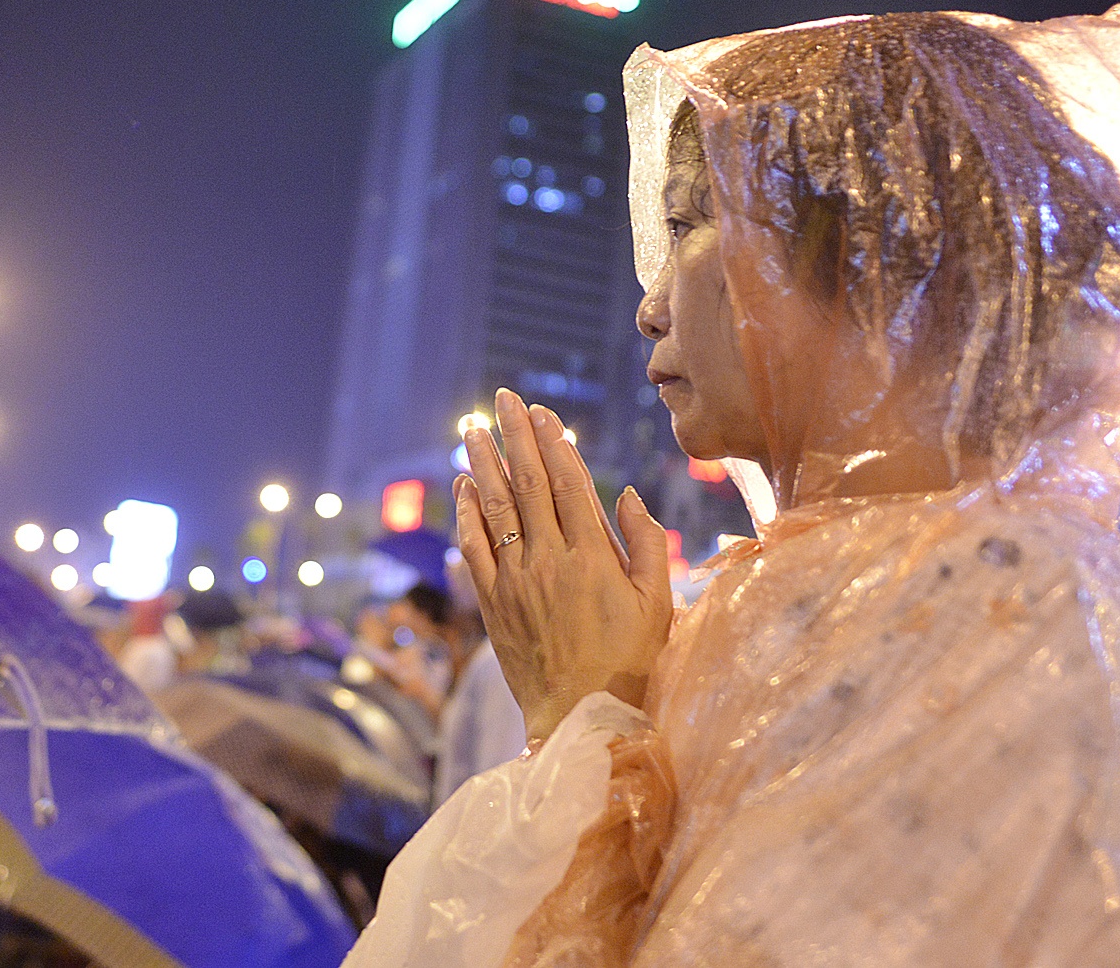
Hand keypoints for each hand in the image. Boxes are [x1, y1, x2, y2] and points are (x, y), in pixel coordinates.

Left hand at [455, 389, 675, 740]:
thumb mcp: (658, 605)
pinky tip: (461, 488)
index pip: (569, 484)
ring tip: (472, 429)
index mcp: (593, 559)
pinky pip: (472, 551)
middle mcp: (549, 563)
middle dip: (515, 437)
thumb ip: (646, 545)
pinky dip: (465, 515)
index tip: (544, 413)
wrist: (584, 720)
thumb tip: (626, 494)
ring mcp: (515, 583)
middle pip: (528, 485)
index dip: (555, 443)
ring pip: (494, 510)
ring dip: (482, 465)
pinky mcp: (492, 606)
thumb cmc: (632, 664)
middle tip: (502, 400)